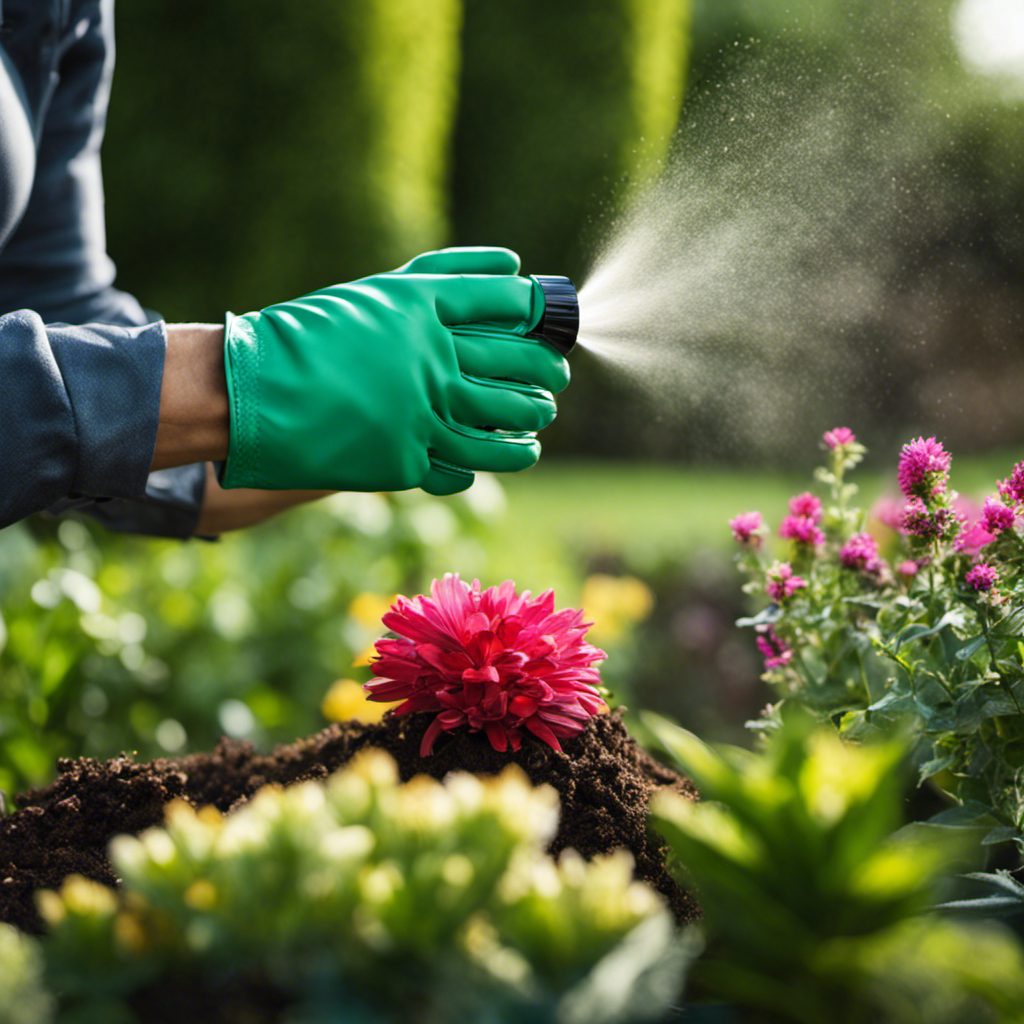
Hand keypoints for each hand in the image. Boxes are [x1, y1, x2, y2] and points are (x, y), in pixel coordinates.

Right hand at [219, 247, 568, 495]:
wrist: (250, 394)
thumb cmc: (314, 336)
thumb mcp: (375, 292)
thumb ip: (444, 274)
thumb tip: (515, 265)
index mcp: (417, 305)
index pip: (505, 299)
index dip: (538, 309)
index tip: (549, 318)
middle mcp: (426, 355)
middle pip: (516, 359)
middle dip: (547, 367)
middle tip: (557, 373)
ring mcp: (418, 410)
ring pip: (504, 416)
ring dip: (533, 416)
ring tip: (541, 415)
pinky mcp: (406, 458)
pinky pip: (470, 461)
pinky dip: (502, 455)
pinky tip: (516, 450)